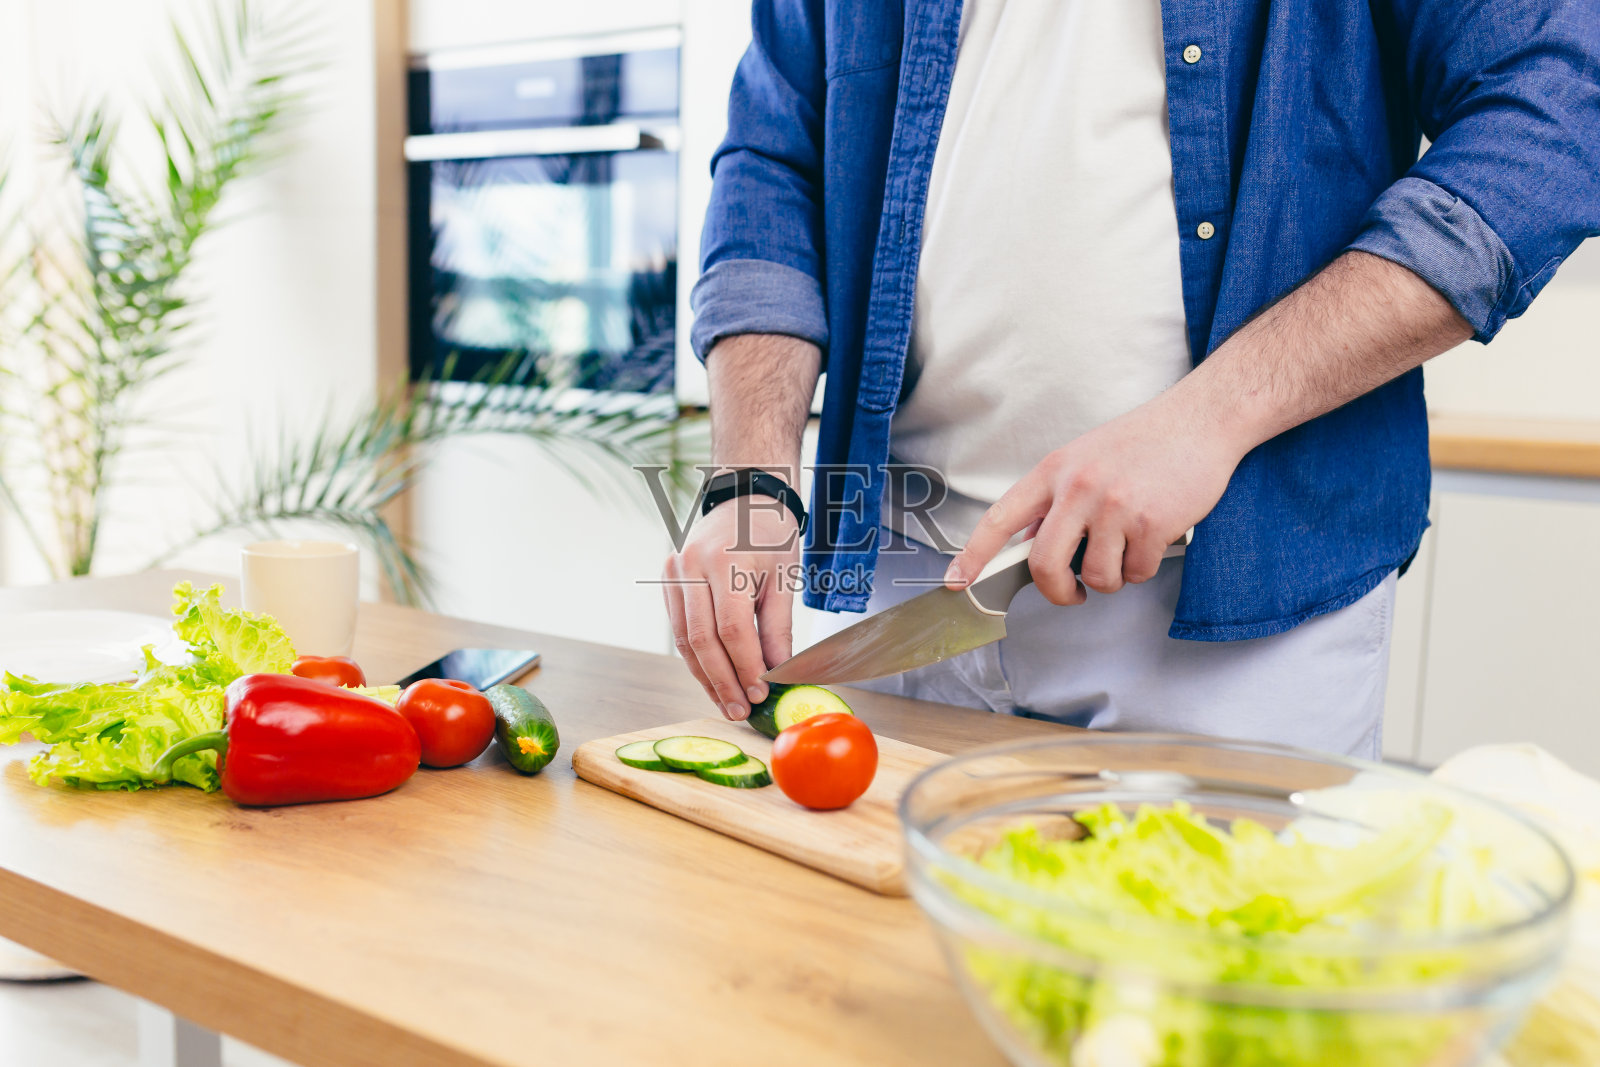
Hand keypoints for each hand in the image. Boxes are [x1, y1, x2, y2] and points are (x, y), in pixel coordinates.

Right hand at [662, 499, 798, 718]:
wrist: (745, 497)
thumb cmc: (770, 535)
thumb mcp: (783, 579)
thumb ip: (777, 629)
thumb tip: (776, 674)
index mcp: (725, 561)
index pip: (731, 629)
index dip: (744, 666)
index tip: (759, 693)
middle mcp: (690, 565)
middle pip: (701, 639)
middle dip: (721, 681)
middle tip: (740, 710)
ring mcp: (673, 571)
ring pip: (684, 638)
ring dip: (705, 676)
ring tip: (726, 703)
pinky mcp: (667, 579)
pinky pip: (679, 627)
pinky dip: (696, 656)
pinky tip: (714, 678)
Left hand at [944, 389, 1248, 603]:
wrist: (1200, 420)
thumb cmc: (1143, 442)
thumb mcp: (1084, 458)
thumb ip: (1056, 499)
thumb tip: (1030, 544)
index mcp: (1054, 471)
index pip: (1000, 519)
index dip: (974, 555)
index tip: (958, 581)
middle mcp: (1078, 488)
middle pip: (1043, 564)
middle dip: (1057, 592)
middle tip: (1073, 593)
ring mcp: (1114, 507)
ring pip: (1096, 576)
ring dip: (1112, 578)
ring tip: (1127, 550)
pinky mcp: (1151, 523)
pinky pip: (1136, 572)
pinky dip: (1144, 567)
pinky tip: (1153, 539)